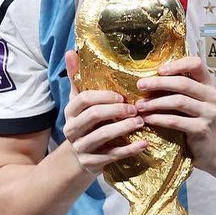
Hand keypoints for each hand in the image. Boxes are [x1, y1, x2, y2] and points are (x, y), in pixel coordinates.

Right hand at [62, 50, 145, 174]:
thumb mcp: (79, 102)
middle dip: (116, 111)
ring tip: (142, 122)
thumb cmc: (85, 123)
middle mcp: (72, 129)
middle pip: (93, 116)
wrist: (78, 158)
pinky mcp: (91, 163)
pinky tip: (144, 144)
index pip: (84, 99)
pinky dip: (129, 150)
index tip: (122, 96)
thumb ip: (77, 78)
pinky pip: (112, 156)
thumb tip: (71, 50)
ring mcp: (81, 147)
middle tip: (136, 109)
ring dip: (124, 128)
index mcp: (70, 111)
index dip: (104, 96)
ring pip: (102, 136)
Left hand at [132, 56, 215, 167]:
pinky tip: (147, 119)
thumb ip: (179, 89)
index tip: (159, 70)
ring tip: (139, 105)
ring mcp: (209, 113)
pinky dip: (158, 119)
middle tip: (140, 85)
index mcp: (209, 84)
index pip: (196, 64)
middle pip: (183, 83)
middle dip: (158, 83)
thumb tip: (149, 78)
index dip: (177, 64)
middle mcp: (212, 96)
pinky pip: (175, 121)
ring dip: (155, 102)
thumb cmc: (195, 120)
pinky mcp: (201, 129)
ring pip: (178, 101)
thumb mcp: (193, 101)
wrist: (211, 149)